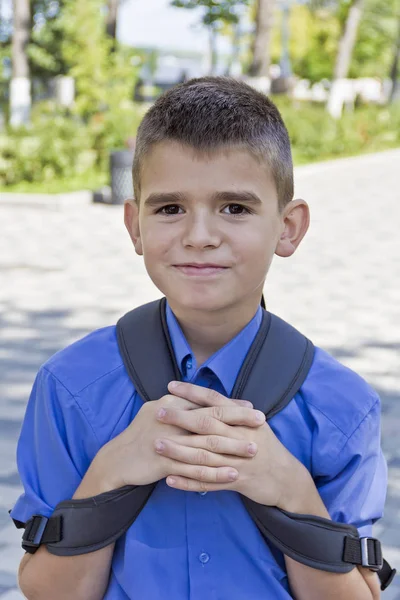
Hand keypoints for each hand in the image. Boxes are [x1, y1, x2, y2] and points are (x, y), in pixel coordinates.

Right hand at [87, 385, 260, 491]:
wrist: (117, 460)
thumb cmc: (142, 435)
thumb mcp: (159, 412)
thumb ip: (182, 407)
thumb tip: (206, 401)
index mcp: (171, 405)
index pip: (206, 402)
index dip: (231, 405)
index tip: (252, 408)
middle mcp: (170, 419)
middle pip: (210, 418)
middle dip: (238, 420)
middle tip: (262, 422)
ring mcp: (166, 442)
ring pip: (206, 445)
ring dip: (232, 448)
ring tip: (254, 450)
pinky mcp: (163, 463)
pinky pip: (194, 470)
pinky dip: (215, 473)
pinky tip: (232, 475)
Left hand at [156, 382, 307, 507]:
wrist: (287, 479)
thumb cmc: (267, 449)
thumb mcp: (255, 426)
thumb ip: (234, 413)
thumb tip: (212, 398)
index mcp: (245, 420)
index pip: (215, 401)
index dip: (193, 392)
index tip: (171, 386)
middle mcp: (241, 437)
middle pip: (207, 425)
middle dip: (181, 418)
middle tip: (157, 412)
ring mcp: (239, 460)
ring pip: (204, 454)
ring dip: (178, 450)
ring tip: (156, 444)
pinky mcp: (237, 482)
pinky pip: (208, 482)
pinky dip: (188, 482)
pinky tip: (169, 479)